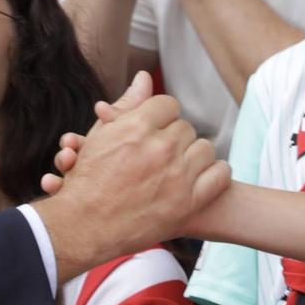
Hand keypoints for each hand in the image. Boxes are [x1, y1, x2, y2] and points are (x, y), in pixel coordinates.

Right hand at [34, 71, 229, 277]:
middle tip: (160, 153)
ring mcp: (177, 176)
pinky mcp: (189, 203)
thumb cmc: (88, 180)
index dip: (161, 118)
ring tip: (177, 167)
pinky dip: (215, 174)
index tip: (154, 130)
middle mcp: (160, 148)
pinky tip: (201, 178)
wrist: (84, 227)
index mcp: (137, 127)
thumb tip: (144, 76)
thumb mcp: (101, 136)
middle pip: (185, 128)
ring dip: (193, 156)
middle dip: (174, 138)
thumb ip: (127, 104)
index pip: (168, 105)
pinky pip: (220, 175)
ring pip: (204, 149)